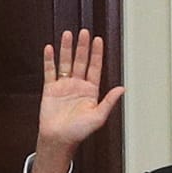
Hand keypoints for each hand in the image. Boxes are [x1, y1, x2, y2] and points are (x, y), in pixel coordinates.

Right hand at [33, 29, 125, 172]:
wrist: (59, 140)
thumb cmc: (78, 132)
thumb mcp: (98, 117)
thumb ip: (109, 102)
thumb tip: (122, 89)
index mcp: (90, 91)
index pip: (94, 67)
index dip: (96, 54)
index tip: (98, 40)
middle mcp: (77, 86)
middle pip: (80, 61)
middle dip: (82, 46)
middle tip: (84, 32)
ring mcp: (63, 86)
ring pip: (65, 62)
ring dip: (66, 49)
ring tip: (67, 35)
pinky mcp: (50, 89)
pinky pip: (50, 71)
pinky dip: (49, 60)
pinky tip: (50, 49)